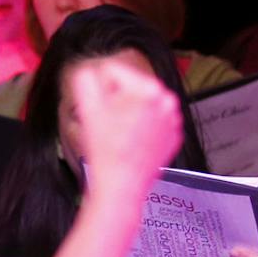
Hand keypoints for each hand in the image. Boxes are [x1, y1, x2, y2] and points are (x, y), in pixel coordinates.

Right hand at [63, 55, 181, 194]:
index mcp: (149, 88)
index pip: (113, 71)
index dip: (98, 88)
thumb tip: (88, 72)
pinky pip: (151, 122)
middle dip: (114, 101)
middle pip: (129, 87)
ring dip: (127, 114)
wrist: (122, 185)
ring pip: (140, 105)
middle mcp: (167, 101)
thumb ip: (85, 79)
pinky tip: (129, 142)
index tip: (96, 109)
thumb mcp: (87, 108)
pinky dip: (139, 129)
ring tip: (118, 134)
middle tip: (107, 124)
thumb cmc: (106, 150)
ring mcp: (173, 120)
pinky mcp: (173, 136)